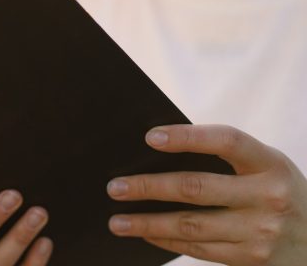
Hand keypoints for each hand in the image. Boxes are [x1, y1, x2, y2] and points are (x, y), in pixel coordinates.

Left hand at [107, 124, 306, 265]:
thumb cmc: (276, 191)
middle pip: (196, 188)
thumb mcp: (266, 167)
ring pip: (190, 225)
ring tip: (117, 220)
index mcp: (270, 163)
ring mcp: (261, 231)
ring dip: (147, 223)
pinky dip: (166, 241)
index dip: (187, 137)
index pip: (226, 141)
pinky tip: (145, 233)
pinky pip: (198, 249)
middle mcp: (268, 196)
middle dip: (149, 187)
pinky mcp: (252, 259)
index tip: (150, 137)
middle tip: (114, 187)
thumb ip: (227, 159)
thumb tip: (158, 153)